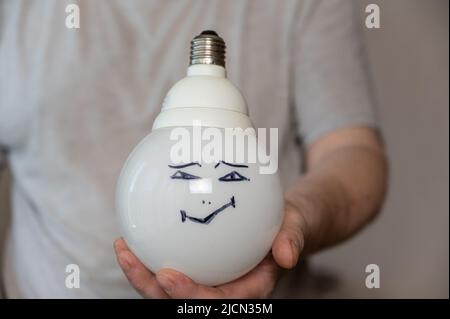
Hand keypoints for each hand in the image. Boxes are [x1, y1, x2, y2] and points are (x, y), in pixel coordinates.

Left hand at [114, 202, 305, 297]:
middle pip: (180, 302)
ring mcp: (206, 280)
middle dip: (152, 289)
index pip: (214, 303)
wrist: (280, 225)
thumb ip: (292, 240)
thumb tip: (286, 255)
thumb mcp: (295, 229)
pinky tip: (131, 237)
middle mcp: (221, 292)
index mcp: (246, 292)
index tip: (168, 276)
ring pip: (166, 289)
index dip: (189, 297)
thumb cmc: (286, 228)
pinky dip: (147, 258)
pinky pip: (168, 267)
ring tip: (122, 248)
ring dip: (141, 274)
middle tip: (131, 260)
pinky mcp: (196, 267)